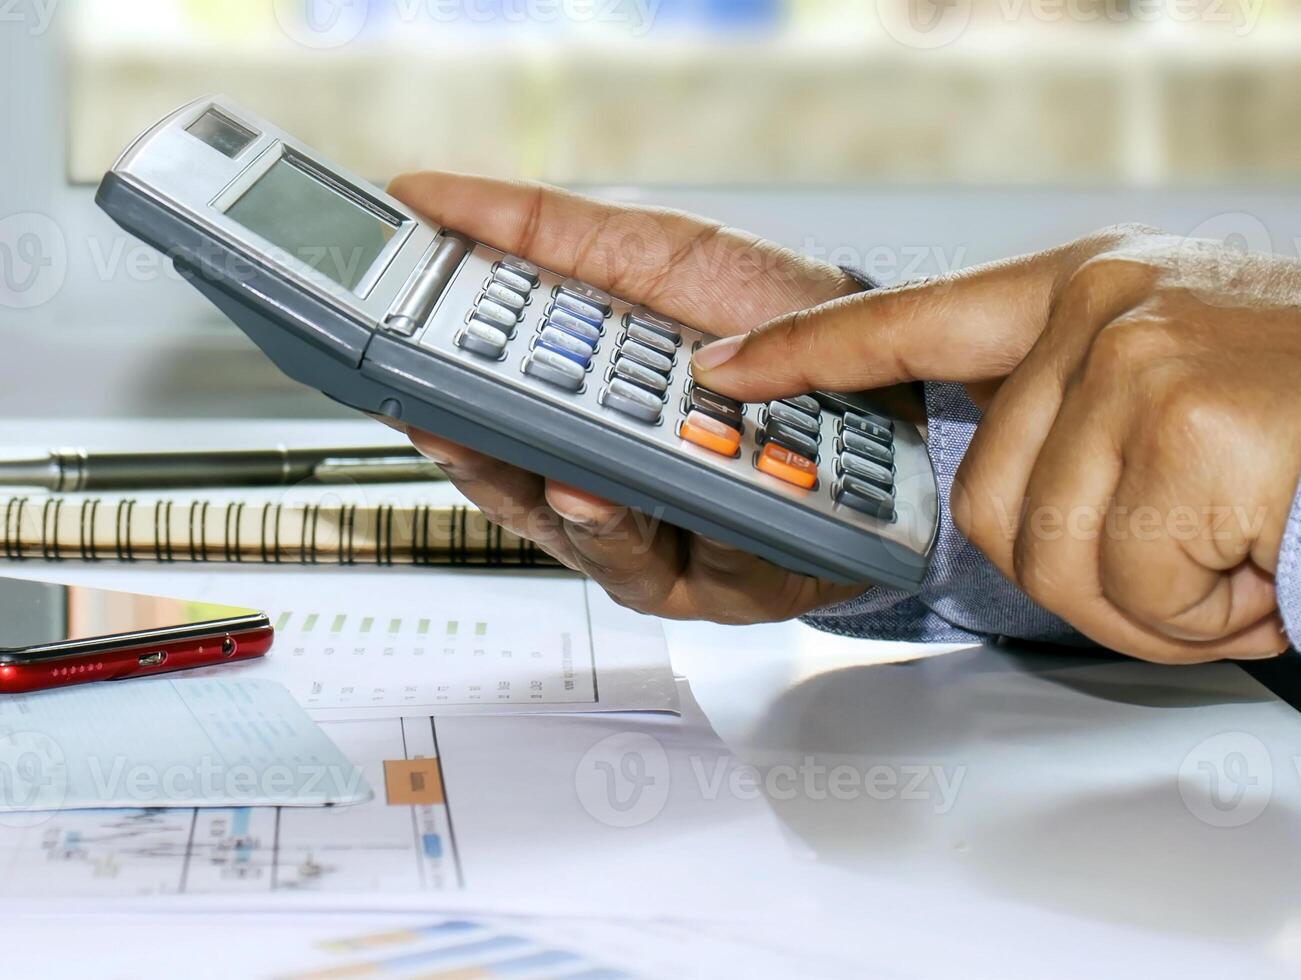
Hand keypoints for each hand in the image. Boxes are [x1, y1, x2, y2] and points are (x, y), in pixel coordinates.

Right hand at [382, 171, 867, 622]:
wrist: (890, 354)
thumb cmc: (762, 312)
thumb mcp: (644, 251)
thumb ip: (537, 230)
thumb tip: (427, 196)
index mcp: (572, 424)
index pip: (483, 437)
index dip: (443, 420)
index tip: (410, 392)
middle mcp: (613, 495)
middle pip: (528, 506)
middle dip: (497, 473)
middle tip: (465, 433)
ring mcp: (676, 545)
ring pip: (608, 552)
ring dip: (590, 516)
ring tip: (577, 477)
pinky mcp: (745, 581)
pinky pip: (709, 571)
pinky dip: (698, 539)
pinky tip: (689, 509)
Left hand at [692, 225, 1300, 661]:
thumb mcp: (1195, 378)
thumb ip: (1084, 410)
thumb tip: (1010, 486)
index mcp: (1092, 291)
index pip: (917, 321)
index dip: (811, 355)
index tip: (730, 374)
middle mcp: (1098, 309)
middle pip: (990, 509)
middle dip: (1094, 574)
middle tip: (1205, 554)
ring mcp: (1129, 358)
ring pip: (1048, 560)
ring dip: (1157, 601)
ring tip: (1248, 549)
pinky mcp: (1172, 423)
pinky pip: (1124, 585)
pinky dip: (1206, 614)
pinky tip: (1269, 560)